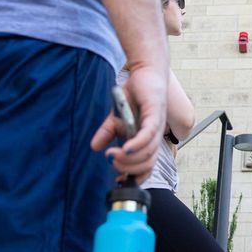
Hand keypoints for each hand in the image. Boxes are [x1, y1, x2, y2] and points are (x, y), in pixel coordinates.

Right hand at [91, 64, 168, 181]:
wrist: (145, 72)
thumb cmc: (134, 95)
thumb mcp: (115, 117)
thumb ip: (106, 133)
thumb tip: (94, 147)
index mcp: (147, 140)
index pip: (147, 166)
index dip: (135, 177)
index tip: (118, 179)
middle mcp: (155, 136)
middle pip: (147, 163)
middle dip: (128, 168)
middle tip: (112, 161)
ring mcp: (157, 126)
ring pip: (148, 152)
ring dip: (130, 158)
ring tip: (113, 155)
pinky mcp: (155, 114)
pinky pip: (148, 134)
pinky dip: (137, 144)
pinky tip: (126, 149)